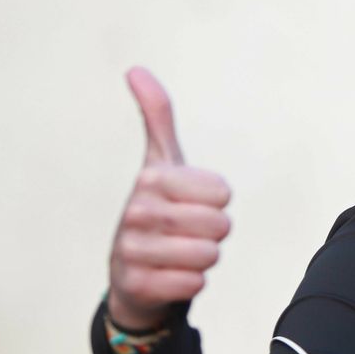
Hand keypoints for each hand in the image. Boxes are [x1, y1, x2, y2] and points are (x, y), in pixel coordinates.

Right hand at [106, 68, 231, 331]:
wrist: (131, 270)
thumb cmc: (159, 208)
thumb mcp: (161, 160)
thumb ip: (157, 115)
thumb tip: (135, 68)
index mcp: (152, 178)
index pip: (224, 193)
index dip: (217, 202)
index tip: (192, 202)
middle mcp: (137, 211)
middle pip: (221, 225)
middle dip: (214, 232)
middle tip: (187, 231)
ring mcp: (131, 249)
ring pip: (209, 256)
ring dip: (204, 258)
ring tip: (178, 253)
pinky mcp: (136, 285)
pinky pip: (194, 285)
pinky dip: (191, 283)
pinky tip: (169, 276)